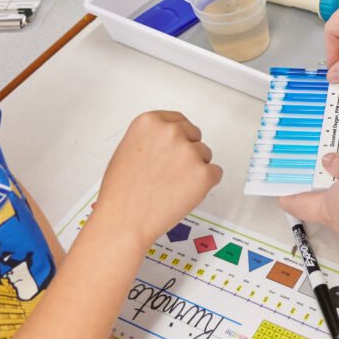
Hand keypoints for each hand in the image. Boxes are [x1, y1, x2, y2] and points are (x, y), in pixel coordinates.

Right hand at [95, 111, 221, 249]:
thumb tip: (169, 138)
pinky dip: (205, 184)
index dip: (179, 136)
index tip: (177, 146)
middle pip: (195, 135)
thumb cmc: (122, 191)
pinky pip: (216, 173)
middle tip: (171, 172)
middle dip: (188, 151)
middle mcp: (171, 132)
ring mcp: (189, 152)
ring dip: (195, 169)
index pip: (179, 120)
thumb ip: (152, 138)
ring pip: (205, 155)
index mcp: (150, 122)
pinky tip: (184, 192)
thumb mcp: (129, 148)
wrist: (125, 219)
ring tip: (172, 185)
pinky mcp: (204, 174)